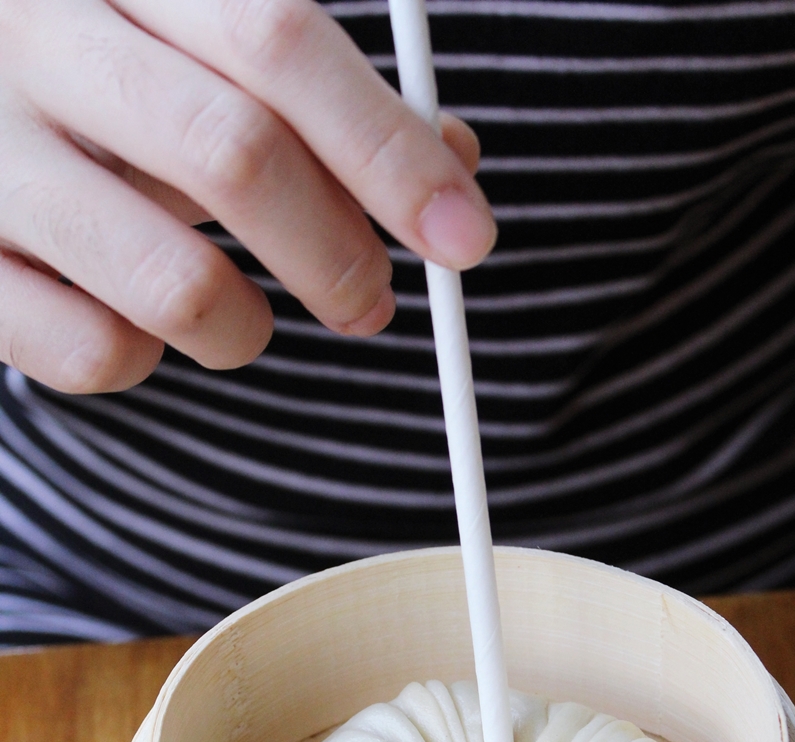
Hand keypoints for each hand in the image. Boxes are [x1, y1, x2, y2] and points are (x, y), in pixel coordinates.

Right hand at [0, 0, 493, 392]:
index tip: (464, 236)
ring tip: (242, 323)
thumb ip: (320, 100)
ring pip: (175, 283)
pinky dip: (147, 363)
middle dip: (336, 254)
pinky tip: (136, 323)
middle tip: (371, 304)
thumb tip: (453, 166)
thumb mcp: (198, 58)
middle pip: (235, 154)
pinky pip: (95, 354)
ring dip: (245, 331)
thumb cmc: (101, 89)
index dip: (388, 149)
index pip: (277, 37)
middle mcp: (31, 38)